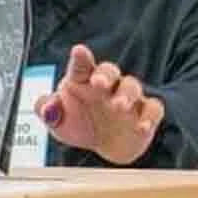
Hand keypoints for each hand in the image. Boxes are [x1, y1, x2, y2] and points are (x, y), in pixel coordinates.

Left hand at [35, 45, 164, 164]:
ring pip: (131, 87)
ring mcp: (127, 97)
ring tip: (119, 106)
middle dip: (105, 74)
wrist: (103, 146)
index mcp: (82, 80)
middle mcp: (106, 85)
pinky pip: (152, 109)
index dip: (81, 58)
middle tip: (99, 82)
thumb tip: (45, 106)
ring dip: (126, 94)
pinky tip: (141, 127)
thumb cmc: (79, 124)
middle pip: (109, 71)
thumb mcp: (57, 121)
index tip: (79, 51)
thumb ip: (47, 111)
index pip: (81, 66)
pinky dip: (149, 117)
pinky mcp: (145, 113)